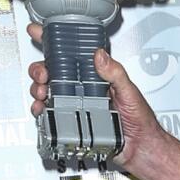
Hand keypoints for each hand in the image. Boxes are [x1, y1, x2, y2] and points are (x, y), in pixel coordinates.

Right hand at [26, 22, 164, 166]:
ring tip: (44, 92)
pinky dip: (41, 110)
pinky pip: (50, 114)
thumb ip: (116, 73)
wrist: (140, 148)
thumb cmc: (140, 121)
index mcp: (97, 77)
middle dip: (40, 69)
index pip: (72, 55)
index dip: (53, 43)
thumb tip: (100, 55)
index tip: (39, 31)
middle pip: (53, 72)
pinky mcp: (71, 122)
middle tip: (43, 73)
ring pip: (47, 91)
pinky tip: (42, 109)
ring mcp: (76, 105)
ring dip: (39, 89)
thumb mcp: (130, 92)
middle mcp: (84, 89)